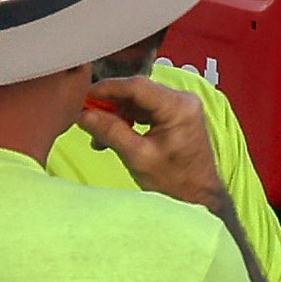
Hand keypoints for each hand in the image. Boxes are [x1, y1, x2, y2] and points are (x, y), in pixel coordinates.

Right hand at [78, 76, 227, 208]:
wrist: (197, 196)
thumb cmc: (175, 181)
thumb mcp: (137, 157)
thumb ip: (110, 132)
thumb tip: (83, 115)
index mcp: (179, 107)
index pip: (137, 86)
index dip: (107, 88)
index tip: (83, 96)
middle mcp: (183, 100)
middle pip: (137, 92)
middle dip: (109, 104)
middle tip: (85, 118)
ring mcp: (180, 106)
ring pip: (138, 101)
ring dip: (116, 115)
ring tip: (98, 138)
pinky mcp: (175, 115)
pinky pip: (145, 110)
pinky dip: (127, 120)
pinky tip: (111, 137)